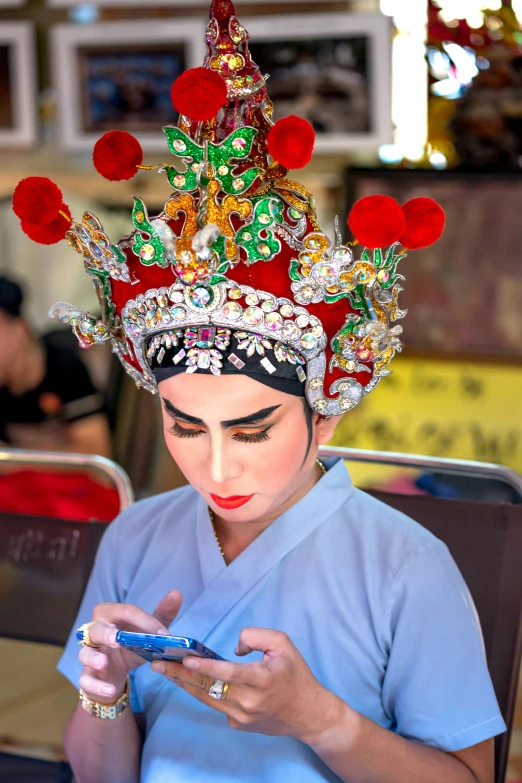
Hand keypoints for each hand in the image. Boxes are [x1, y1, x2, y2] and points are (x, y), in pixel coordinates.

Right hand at [78, 590, 182, 705]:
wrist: (116, 675)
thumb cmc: (129, 645)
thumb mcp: (147, 631)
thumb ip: (162, 614)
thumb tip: (176, 593)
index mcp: (109, 615)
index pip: (125, 612)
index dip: (144, 621)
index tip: (163, 633)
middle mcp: (94, 632)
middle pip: (96, 629)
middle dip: (105, 634)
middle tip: (117, 640)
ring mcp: (89, 655)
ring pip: (84, 653)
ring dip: (93, 657)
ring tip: (103, 663)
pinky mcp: (87, 676)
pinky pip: (85, 680)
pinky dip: (96, 685)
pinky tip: (109, 689)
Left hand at [151, 627, 343, 743]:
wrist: (308, 714)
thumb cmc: (296, 674)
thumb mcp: (283, 644)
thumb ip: (256, 636)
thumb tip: (233, 648)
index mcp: (262, 680)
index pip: (228, 674)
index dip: (206, 667)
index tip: (185, 660)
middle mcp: (248, 702)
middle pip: (207, 688)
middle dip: (180, 675)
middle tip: (157, 663)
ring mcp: (241, 717)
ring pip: (205, 698)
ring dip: (183, 684)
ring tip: (163, 670)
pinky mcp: (237, 725)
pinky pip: (216, 705)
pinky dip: (201, 692)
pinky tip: (188, 681)